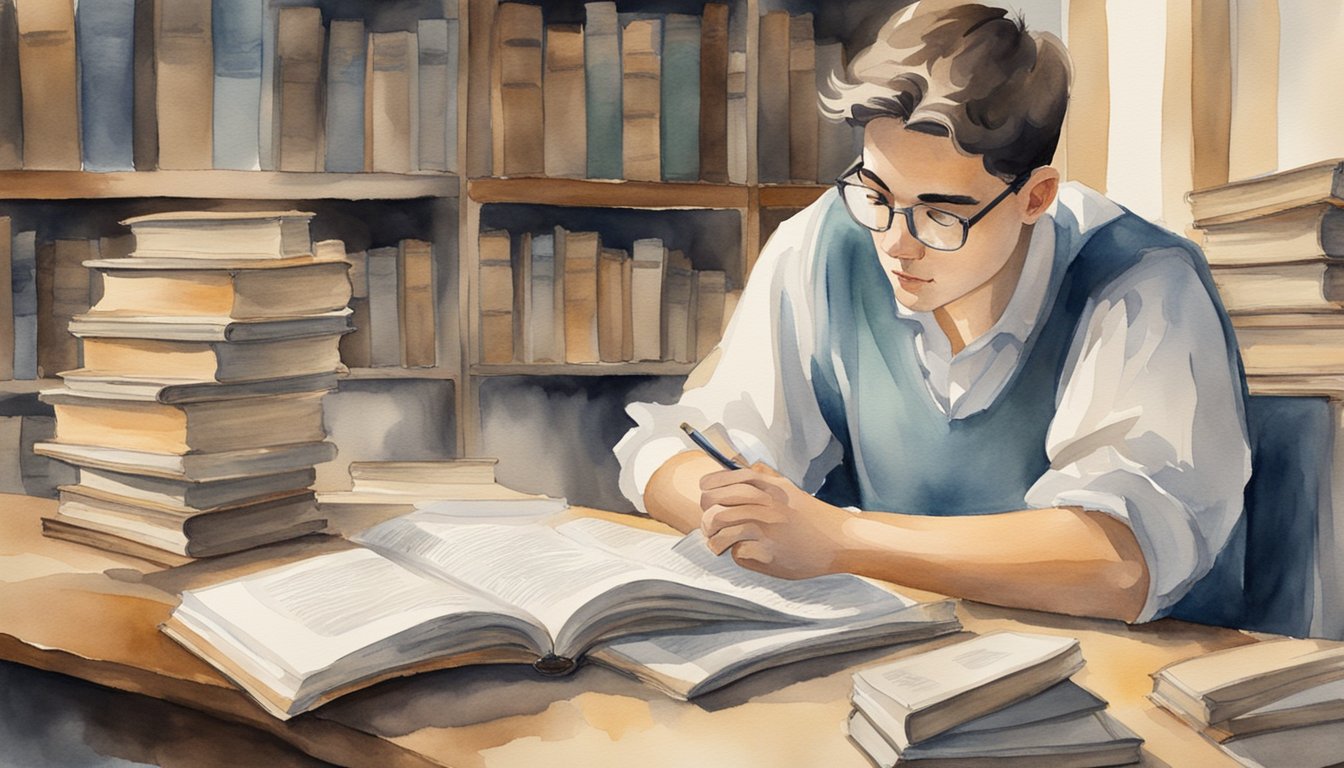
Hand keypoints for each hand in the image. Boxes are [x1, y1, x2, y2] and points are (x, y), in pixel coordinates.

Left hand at [698, 463, 853, 578]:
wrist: (839, 541)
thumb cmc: (812, 517)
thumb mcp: (788, 490)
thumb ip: (765, 477)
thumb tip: (742, 465)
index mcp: (769, 487)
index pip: (725, 479)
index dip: (709, 486)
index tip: (705, 495)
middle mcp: (766, 504)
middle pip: (714, 503)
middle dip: (706, 516)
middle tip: (710, 527)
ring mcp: (766, 528)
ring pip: (720, 527)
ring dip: (714, 539)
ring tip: (719, 545)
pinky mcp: (769, 552)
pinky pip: (737, 553)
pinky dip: (737, 555)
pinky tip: (747, 554)